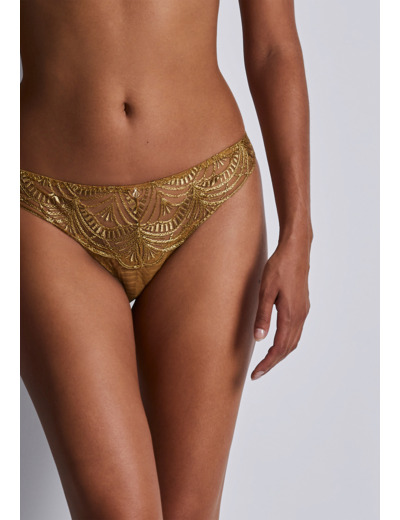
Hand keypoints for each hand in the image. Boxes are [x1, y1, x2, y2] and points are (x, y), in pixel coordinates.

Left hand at [251, 237, 310, 379]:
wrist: (296, 250)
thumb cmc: (279, 267)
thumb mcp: (266, 291)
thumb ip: (263, 315)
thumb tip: (259, 339)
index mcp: (290, 315)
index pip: (278, 348)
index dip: (267, 363)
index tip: (255, 374)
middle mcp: (300, 316)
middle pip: (287, 348)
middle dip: (272, 363)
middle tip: (257, 373)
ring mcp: (303, 311)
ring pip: (293, 341)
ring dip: (280, 354)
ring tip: (265, 362)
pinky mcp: (302, 306)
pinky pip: (295, 332)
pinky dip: (286, 343)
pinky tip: (277, 342)